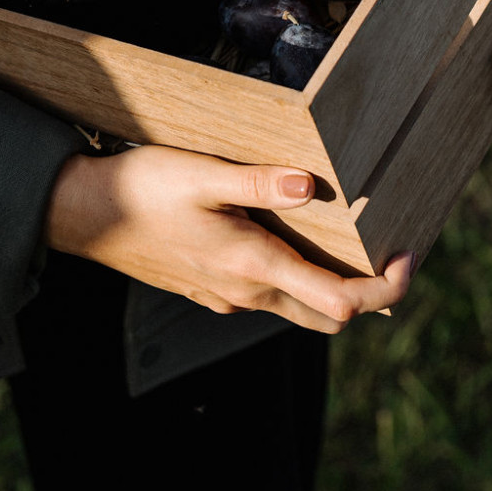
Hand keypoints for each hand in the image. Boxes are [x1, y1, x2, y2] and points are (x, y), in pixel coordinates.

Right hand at [45, 144, 414, 332]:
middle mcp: (246, 292)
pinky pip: (268, 295)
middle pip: (327, 316)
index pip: (341, 301)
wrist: (82, 215)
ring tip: (353, 239)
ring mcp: (227, 297)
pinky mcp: (211, 289)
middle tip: (393, 252)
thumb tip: (311, 186)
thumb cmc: (143, 187)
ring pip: (297, 307)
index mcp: (252, 265)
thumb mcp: (203, 174)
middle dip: (369, 294)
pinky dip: (297, 278)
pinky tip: (293, 238)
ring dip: (332, 286)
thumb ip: (259, 182)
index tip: (410, 255)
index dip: (384, 286)